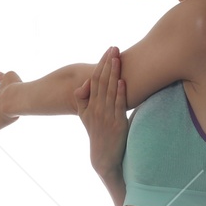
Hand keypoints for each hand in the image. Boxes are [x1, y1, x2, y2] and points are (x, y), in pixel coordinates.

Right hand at [73, 47, 127, 178]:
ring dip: (114, 74)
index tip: (108, 50)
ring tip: (118, 58)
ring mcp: (106, 116)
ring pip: (110, 91)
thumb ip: (83, 100)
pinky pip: (118, 106)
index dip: (101, 64)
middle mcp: (97, 109)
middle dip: (108, 63)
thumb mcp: (85, 117)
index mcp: (89, 105)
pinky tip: (122, 82)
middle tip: (114, 48)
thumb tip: (83, 84)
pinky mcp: (117, 124)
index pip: (95, 79)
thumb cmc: (97, 134)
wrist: (102, 157)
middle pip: (101, 81)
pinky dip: (120, 94)